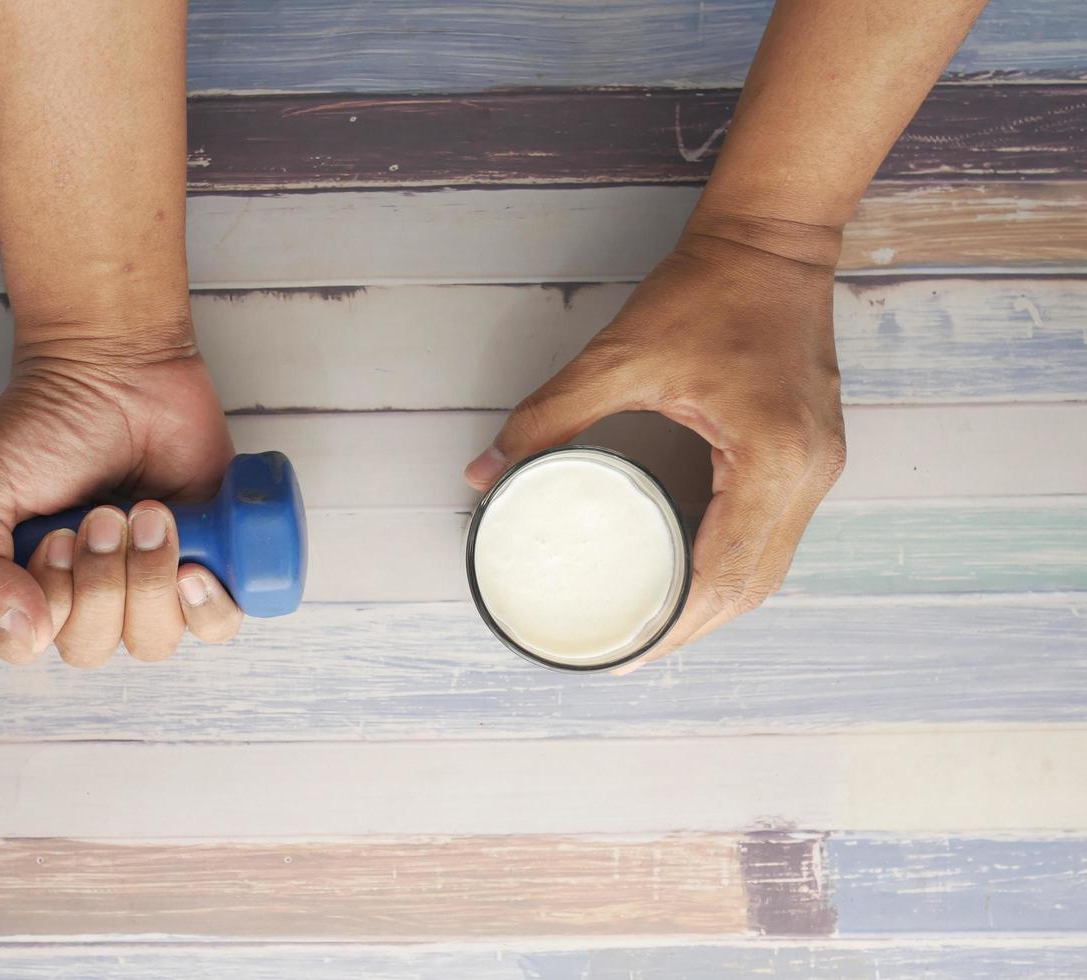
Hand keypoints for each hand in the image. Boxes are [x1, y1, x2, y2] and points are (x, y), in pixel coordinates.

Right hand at [0, 333, 241, 665]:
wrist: (118, 368)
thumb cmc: (43, 424)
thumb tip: (27, 635)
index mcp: (28, 586)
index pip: (30, 644)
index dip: (49, 603)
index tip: (58, 537)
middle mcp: (88, 597)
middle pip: (94, 646)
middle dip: (102, 579)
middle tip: (104, 513)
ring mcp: (150, 583)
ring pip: (154, 639)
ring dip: (150, 578)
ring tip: (150, 513)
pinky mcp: (210, 562)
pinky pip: (217, 623)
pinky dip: (208, 604)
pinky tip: (194, 566)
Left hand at [464, 214, 846, 671]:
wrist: (773, 241)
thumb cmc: (708, 291)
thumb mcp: (620, 355)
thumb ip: (550, 416)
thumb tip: (484, 471)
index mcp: (771, 457)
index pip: (724, 572)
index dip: (676, 624)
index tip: (628, 651)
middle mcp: (808, 474)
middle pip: (753, 586)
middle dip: (692, 628)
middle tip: (633, 650)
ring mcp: (820, 467)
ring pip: (770, 568)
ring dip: (716, 603)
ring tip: (657, 624)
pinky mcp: (814, 455)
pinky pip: (774, 535)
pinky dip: (732, 564)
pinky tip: (690, 574)